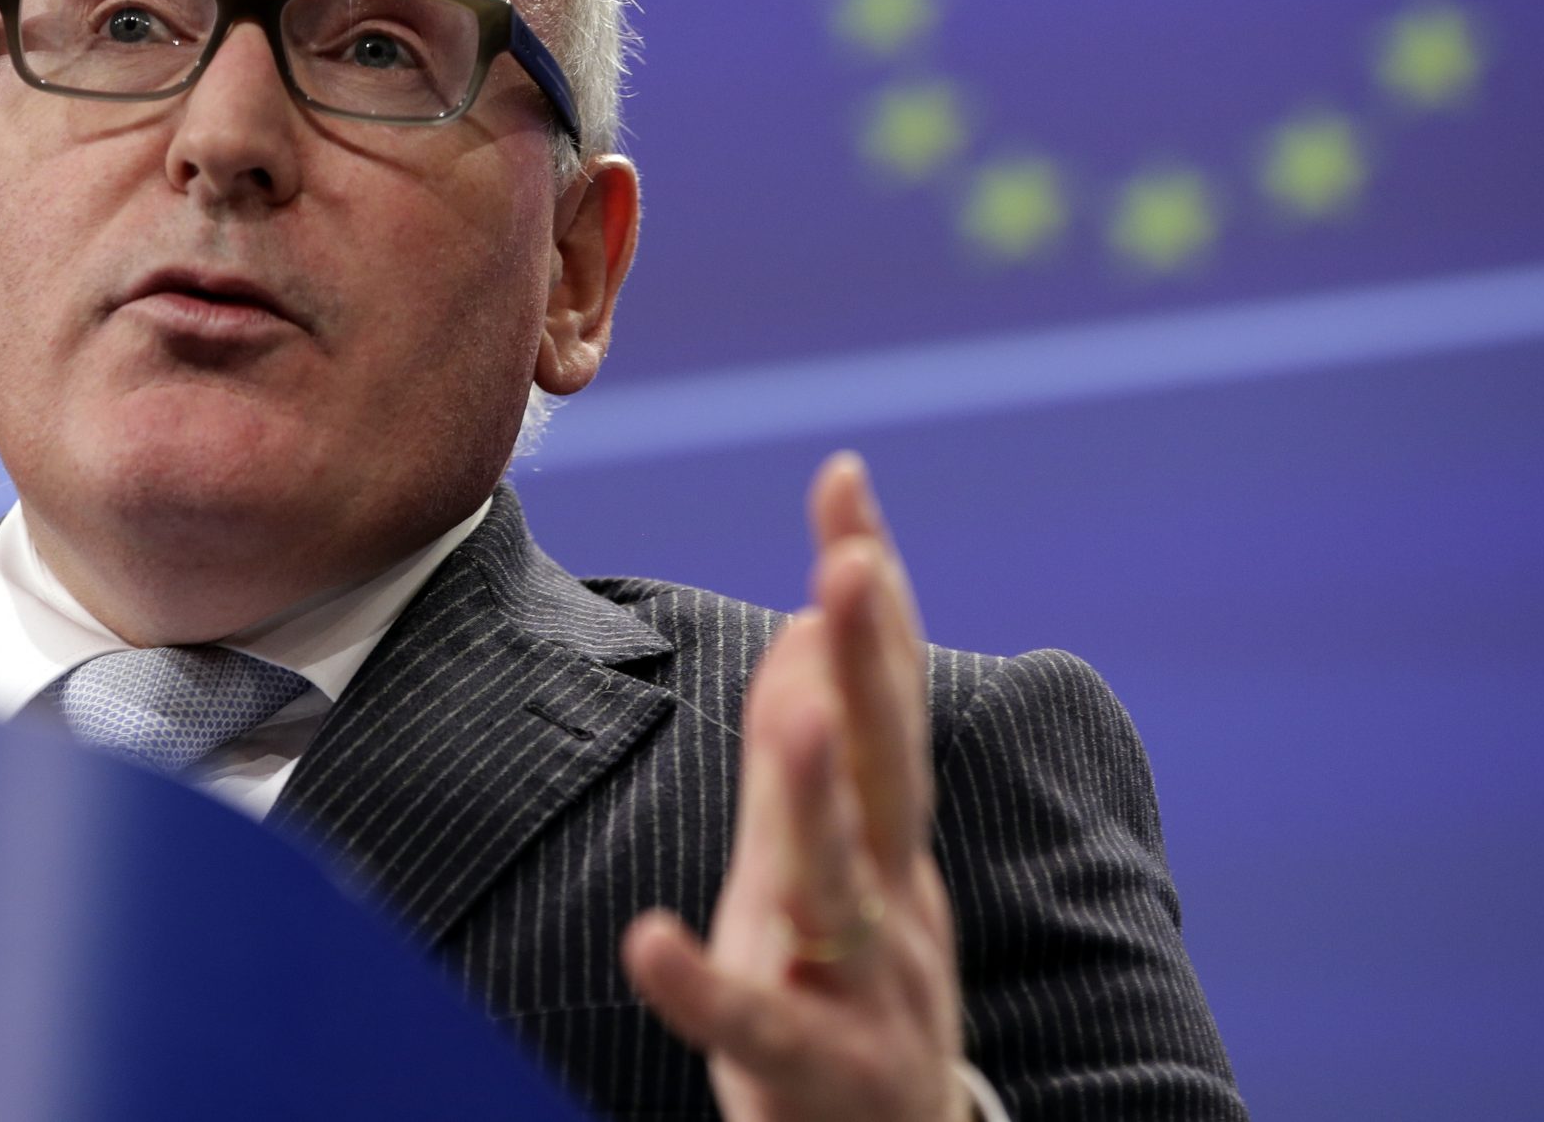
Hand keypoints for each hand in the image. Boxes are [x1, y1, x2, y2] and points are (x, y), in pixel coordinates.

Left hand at [622, 452, 968, 1121]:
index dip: (869, 587)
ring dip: (820, 795)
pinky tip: (650, 940)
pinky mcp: (810, 1065)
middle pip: (885, 763)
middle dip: (871, 660)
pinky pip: (753, 1021)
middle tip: (851, 563)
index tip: (844, 481)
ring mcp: (863, 981)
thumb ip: (812, 748)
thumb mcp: (825, 855)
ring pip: (842, 881)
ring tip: (794, 713)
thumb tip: (808, 623)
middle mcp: (893, 893)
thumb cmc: (849, 985)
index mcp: (889, 832)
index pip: (884, 691)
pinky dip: (704, 983)